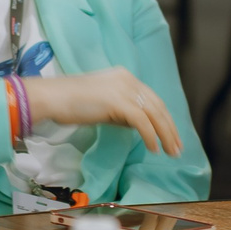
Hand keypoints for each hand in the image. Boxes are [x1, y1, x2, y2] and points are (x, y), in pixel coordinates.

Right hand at [27, 68, 182, 157]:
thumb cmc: (71, 103)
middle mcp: (128, 80)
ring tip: (170, 152)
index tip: (171, 136)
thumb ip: (121, 112)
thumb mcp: (102, 104)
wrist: (53, 97)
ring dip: (165, 135)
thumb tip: (138, 127)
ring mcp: (124, 89)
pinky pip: (142, 121)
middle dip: (170, 128)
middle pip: (158, 106)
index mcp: (125, 77)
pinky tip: (153, 148)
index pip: (152, 99)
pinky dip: (150, 136)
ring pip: (154, 114)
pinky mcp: (118, 101)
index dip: (164, 118)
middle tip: (177, 148)